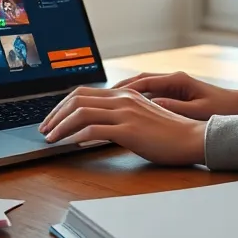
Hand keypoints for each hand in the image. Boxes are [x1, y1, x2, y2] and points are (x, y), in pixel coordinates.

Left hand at [38, 88, 206, 166]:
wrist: (192, 139)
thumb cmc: (169, 133)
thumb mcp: (141, 118)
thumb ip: (120, 117)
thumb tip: (95, 126)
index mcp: (125, 94)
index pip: (83, 93)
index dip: (63, 105)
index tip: (52, 119)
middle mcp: (123, 98)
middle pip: (77, 99)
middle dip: (55, 114)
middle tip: (45, 129)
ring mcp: (126, 113)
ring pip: (81, 113)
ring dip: (61, 126)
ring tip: (51, 138)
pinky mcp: (129, 130)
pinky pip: (94, 129)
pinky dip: (76, 136)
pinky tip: (69, 144)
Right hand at [110, 72, 237, 119]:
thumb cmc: (222, 108)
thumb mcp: (197, 110)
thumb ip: (174, 106)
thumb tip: (151, 104)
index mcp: (177, 80)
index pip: (143, 82)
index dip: (123, 90)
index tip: (106, 97)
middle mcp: (172, 79)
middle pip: (138, 80)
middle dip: (119, 89)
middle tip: (98, 98)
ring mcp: (173, 84)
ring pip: (142, 86)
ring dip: (124, 93)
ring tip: (105, 103)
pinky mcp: (175, 92)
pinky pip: (149, 92)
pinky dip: (135, 97)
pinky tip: (124, 107)